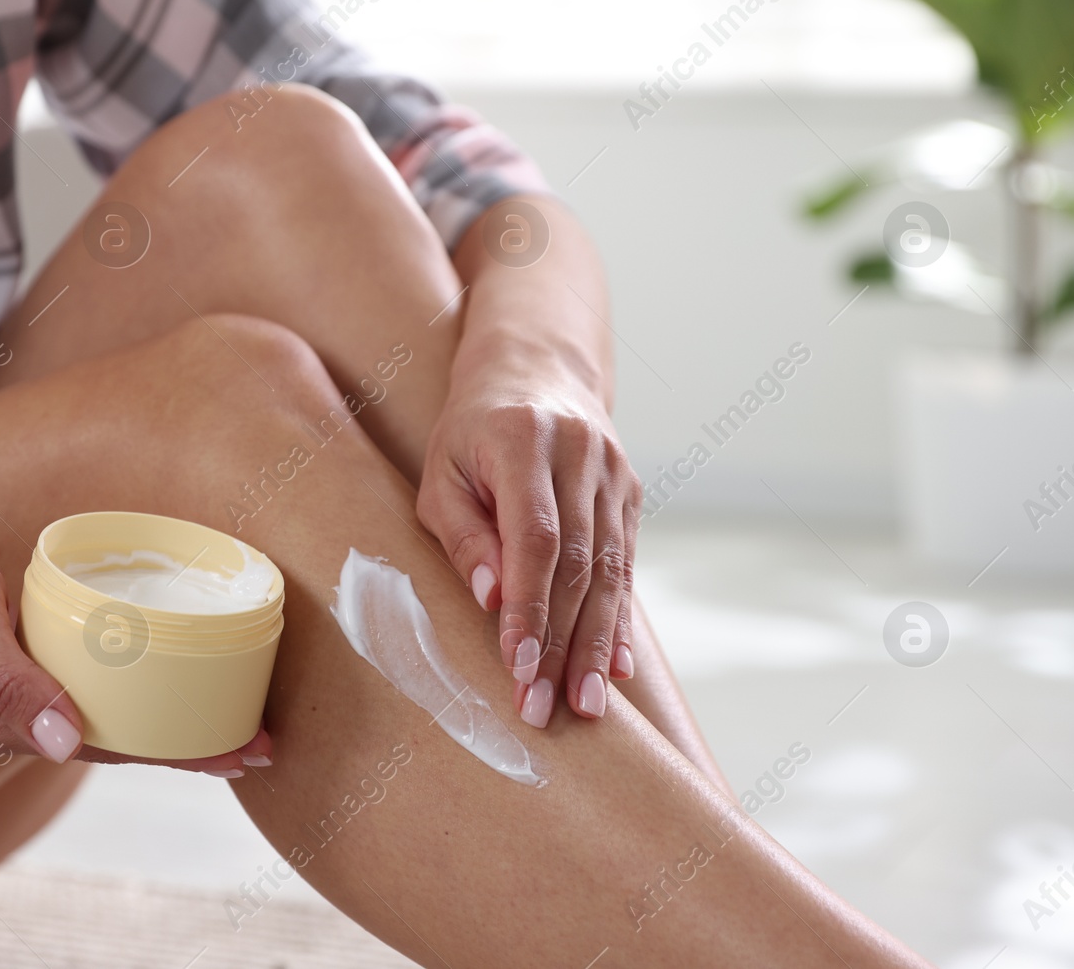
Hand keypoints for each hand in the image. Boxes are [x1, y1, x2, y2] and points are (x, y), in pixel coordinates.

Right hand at [0, 512, 268, 774]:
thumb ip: (8, 678)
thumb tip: (63, 743)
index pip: (104, 749)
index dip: (176, 753)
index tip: (242, 754)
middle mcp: (1, 730)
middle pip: (112, 744)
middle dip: (186, 746)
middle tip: (263, 742)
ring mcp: (5, 705)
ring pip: (102, 720)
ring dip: (163, 722)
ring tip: (233, 719)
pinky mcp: (11, 675)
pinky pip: (83, 692)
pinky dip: (130, 692)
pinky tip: (167, 681)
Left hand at [417, 365, 641, 726]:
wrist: (535, 367)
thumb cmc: (470, 430)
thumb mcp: (442, 470)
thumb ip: (463, 533)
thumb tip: (492, 601)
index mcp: (525, 440)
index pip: (537, 538)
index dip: (530, 606)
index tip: (518, 664)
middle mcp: (581, 455)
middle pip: (578, 564)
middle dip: (560, 642)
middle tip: (543, 707)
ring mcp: (615, 474)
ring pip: (610, 572)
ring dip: (594, 645)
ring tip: (583, 706)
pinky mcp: (632, 494)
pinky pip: (627, 567)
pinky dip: (616, 621)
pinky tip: (610, 669)